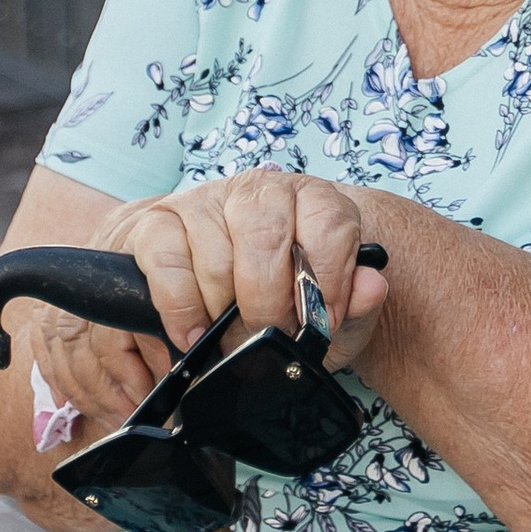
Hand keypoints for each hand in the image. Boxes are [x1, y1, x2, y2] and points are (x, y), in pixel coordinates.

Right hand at [93, 170, 391, 373]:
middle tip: (270, 337)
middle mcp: (257, 191)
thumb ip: (359, 303)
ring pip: (215, 253)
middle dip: (268, 302)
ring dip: (223, 312)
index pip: (328, 220)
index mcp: (310, 201)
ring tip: (231, 340)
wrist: (223, 296)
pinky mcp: (158, 222)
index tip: (322, 322)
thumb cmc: (283, 303)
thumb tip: (372, 285)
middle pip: (266, 236)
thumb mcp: (332, 316)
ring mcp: (204, 201)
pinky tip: (192, 335)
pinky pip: (166, 259)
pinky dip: (180, 306)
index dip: (328, 277)